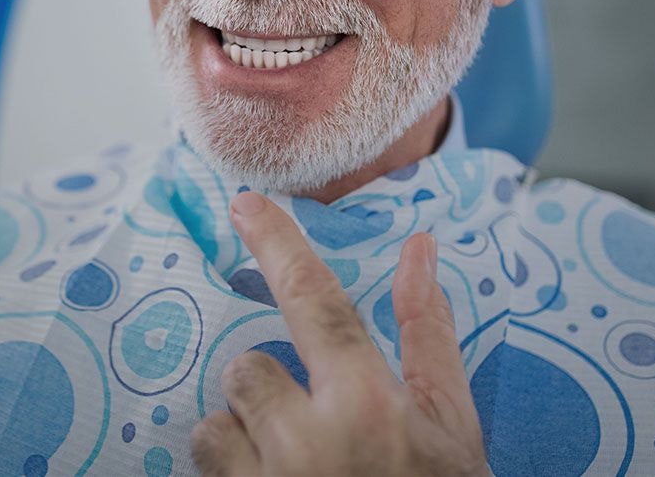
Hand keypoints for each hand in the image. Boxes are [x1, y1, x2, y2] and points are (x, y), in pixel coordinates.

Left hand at [191, 193, 488, 476]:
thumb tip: (419, 247)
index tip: (244, 204)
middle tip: (308, 427)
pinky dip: (229, 474)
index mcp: (368, 405)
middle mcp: (308, 444)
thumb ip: (427, 331)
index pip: (315, 301)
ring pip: (214, 425)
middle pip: (246, 369)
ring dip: (242, 439)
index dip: (278, 244)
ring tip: (289, 471)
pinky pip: (204, 469)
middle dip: (269, 389)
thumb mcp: (450, 425)